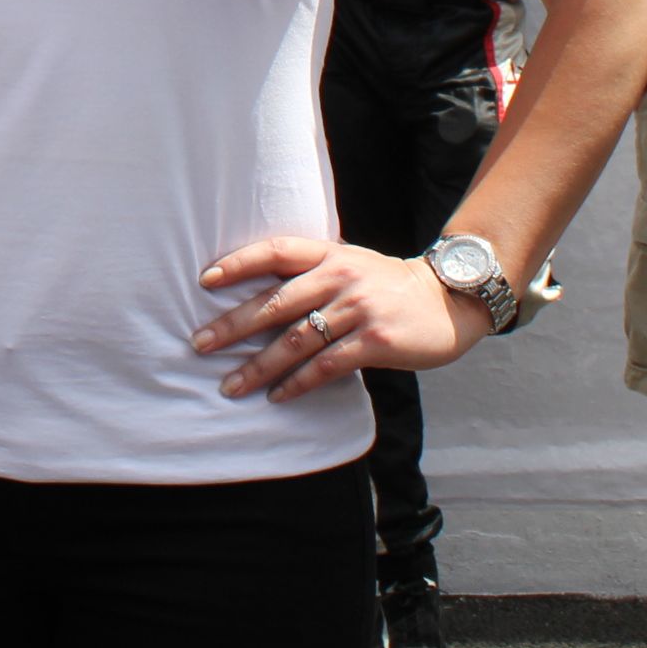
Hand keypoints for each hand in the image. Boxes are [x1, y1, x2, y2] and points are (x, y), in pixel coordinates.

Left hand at [192, 236, 489, 402]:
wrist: (447, 300)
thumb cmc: (387, 285)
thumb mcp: (350, 264)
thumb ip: (312, 272)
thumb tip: (258, 294)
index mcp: (330, 254)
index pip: (276, 251)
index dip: (239, 263)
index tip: (205, 281)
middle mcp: (340, 277)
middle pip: (275, 302)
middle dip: (233, 326)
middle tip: (199, 344)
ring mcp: (358, 309)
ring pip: (295, 340)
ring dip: (259, 367)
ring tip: (230, 385)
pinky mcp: (375, 341)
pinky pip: (326, 366)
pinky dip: (297, 383)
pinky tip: (277, 396)